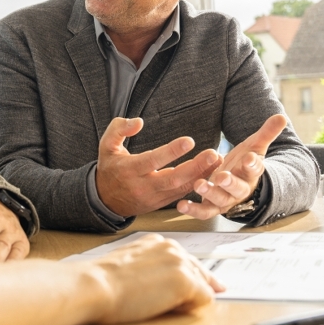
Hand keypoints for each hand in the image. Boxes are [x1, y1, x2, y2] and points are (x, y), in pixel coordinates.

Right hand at [86, 233, 223, 324]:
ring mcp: (180, 263)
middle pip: (198, 269)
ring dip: (194, 296)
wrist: (96, 285)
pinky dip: (195, 306)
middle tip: (204, 295)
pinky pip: (205, 298)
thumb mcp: (128, 265)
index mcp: (156, 242)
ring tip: (178, 306)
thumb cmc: (103, 280)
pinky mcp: (186, 281)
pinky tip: (178, 309)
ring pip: (203, 283)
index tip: (194, 285)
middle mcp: (171, 248)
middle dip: (201, 284)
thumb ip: (148, 267)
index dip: (188, 275)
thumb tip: (159, 283)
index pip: (183, 259)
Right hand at [95, 116, 221, 217]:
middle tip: (213, 154)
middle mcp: (143, 186)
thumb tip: (138, 121)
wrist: (106, 200)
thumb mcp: (106, 145)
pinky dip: (197, 184)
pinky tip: (210, 173)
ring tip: (218, 162)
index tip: (189, 140)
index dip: (171, 151)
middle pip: (173, 178)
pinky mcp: (162, 203)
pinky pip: (182, 194)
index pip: (152, 161)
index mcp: (129, 170)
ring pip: (181, 188)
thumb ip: (119, 129)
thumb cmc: (109, 168)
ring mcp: (154, 197)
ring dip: (201, 176)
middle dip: (195, 167)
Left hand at [177, 114, 287, 219]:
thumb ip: (267, 133)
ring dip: (209, 193)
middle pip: (237, 188)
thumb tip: (282, 117)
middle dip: (229, 182)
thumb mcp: (255, 146)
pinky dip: (193, 210)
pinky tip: (181, 205)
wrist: (238, 182)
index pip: (255, 168)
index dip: (252, 164)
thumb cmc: (245, 162)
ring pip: (219, 200)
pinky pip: (203, 211)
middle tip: (222, 177)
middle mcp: (240, 188)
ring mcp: (226, 199)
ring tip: (199, 184)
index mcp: (251, 172)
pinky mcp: (211, 206)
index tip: (249, 158)